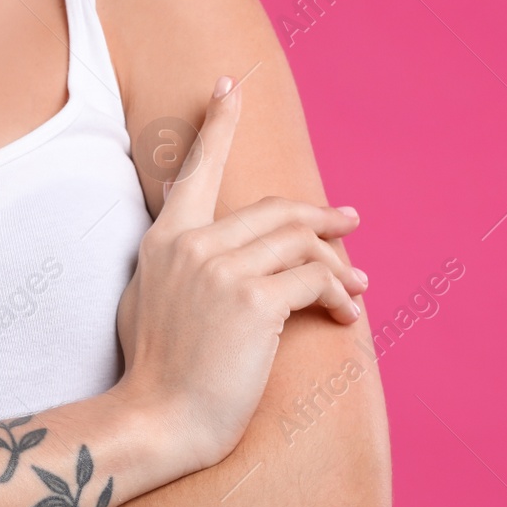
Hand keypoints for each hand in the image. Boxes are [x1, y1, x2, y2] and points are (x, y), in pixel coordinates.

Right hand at [113, 75, 366, 477]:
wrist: (157, 420)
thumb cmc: (156, 372)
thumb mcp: (149, 299)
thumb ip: (174, 258)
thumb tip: (193, 221)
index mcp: (163, 241)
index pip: (197, 168)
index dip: (219, 123)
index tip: (231, 86)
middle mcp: (191, 246)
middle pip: (276, 210)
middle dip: (322, 216)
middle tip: (351, 223)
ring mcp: (222, 271)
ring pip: (303, 242)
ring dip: (339, 263)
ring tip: (357, 285)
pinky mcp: (254, 301)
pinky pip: (315, 280)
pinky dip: (339, 296)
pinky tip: (346, 316)